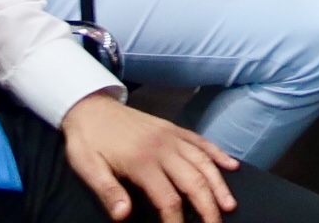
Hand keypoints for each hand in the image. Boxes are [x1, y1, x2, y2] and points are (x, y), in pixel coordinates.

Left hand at [60, 90, 239, 222]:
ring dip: (218, 183)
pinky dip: (218, 153)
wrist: (90, 107)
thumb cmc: (87, 141)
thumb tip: (124, 216)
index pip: (167, 197)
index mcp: (142, 161)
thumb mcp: (88, 168)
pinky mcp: (174, 129)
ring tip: (229, 204)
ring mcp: (172, 136)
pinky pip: (201, 141)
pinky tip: (231, 165)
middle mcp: (163, 148)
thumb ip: (108, 192)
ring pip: (203, 161)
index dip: (176, 220)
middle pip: (193, 180)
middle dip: (208, 206)